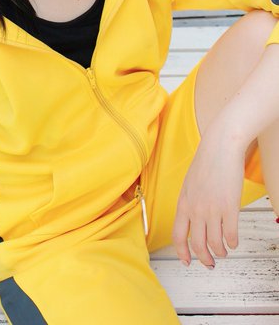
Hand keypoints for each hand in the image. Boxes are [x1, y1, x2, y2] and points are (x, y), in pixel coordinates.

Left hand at [172, 122, 245, 268]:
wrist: (220, 148)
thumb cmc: (206, 162)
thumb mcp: (189, 184)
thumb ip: (189, 203)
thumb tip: (192, 220)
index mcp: (183, 203)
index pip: (178, 236)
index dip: (182, 252)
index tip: (187, 261)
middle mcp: (195, 209)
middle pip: (197, 245)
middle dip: (204, 259)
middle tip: (210, 263)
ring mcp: (212, 209)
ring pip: (215, 243)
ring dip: (220, 252)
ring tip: (223, 252)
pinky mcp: (229, 207)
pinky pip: (231, 235)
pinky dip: (232, 243)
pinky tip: (233, 241)